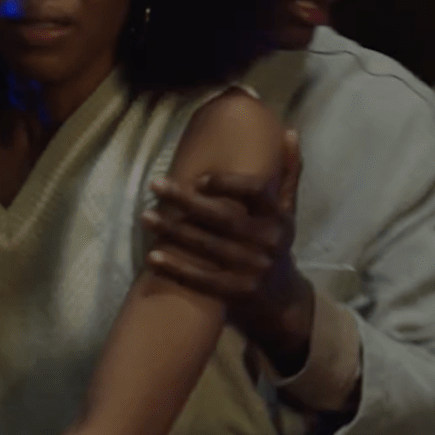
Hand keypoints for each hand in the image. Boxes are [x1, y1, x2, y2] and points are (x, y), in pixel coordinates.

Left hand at [142, 130, 313, 363]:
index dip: (228, 184)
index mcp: (278, 217)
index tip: (199, 179)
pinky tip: (153, 257)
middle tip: (155, 184)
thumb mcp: (288, 212)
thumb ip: (287, 173)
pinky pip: (203, 280)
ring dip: (172, 231)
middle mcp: (268, 242)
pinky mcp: (238, 294)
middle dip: (186, 201)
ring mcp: (253, 270)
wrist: (283, 303)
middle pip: (222, 218)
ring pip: (207, 247)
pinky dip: (177, 268)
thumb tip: (290, 131)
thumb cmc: (276, 246)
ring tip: (145, 217)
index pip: (255, 193)